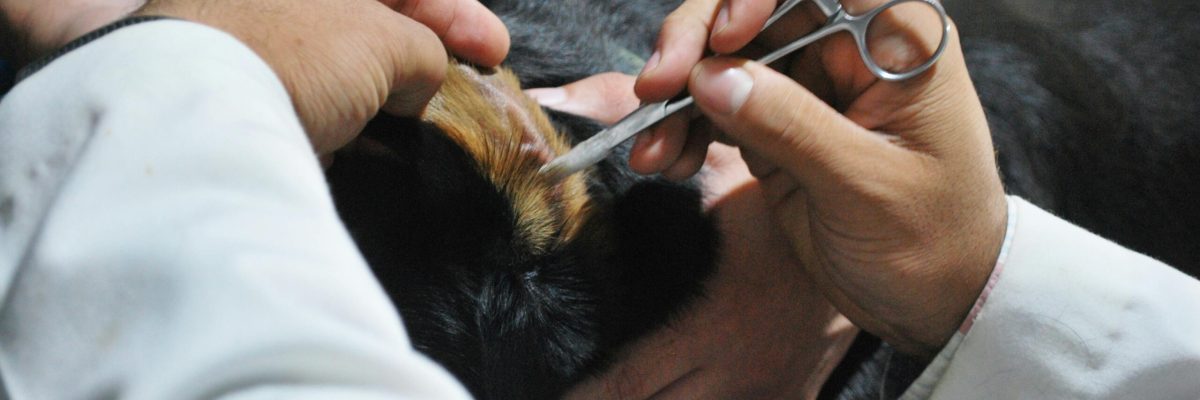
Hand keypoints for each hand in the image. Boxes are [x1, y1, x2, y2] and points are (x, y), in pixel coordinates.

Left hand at [3, 0, 508, 156]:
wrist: (183, 115)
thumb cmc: (292, 54)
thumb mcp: (384, 43)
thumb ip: (423, 52)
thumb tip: (420, 80)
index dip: (455, 13)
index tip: (494, 51)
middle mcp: (279, 5)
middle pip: (370, 20)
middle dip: (422, 54)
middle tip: (463, 91)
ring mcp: (250, 40)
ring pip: (338, 62)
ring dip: (382, 93)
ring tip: (417, 126)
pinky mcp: (231, 90)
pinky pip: (303, 96)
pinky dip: (336, 117)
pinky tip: (358, 145)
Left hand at [530, 75, 858, 399]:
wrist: (895, 248)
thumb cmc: (804, 210)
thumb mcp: (733, 178)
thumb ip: (666, 151)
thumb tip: (576, 109)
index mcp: (715, 326)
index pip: (629, 383)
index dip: (586, 397)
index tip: (555, 392)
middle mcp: (739, 375)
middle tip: (569, 396)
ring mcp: (768, 397)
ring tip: (605, 398)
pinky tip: (676, 392)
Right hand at [630, 0, 1007, 355]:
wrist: (936, 301)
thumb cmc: (932, 239)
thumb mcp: (865, 185)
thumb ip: (792, 126)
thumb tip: (711, 76)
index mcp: (896, 40)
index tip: (725, 37)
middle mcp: (848, 48)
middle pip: (756, 10)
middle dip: (696, 43)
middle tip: (655, 89)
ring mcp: (809, 86)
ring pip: (724, 59)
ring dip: (676, 97)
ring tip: (652, 152)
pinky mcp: (777, 126)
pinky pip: (715, 108)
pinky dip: (683, 130)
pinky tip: (665, 160)